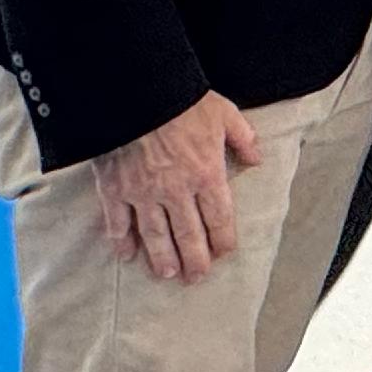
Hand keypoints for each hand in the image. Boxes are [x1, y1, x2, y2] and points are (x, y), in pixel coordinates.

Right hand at [94, 92, 258, 283]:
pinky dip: (121, 241)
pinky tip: (126, 255)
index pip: (219, 218)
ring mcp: (143, 193)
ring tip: (167, 273)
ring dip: (162, 257)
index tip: (222, 254)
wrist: (136, 93)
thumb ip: (243, 138)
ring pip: (155, 235)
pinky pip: (118, 222)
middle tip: (196, 278)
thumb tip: (257, 158)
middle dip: (194, 259)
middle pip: (188, 234)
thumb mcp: (224, 113)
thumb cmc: (182, 100)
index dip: (222, 240)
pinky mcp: (115, 190)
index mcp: (206, 174)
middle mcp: (177, 191)